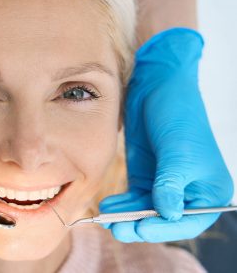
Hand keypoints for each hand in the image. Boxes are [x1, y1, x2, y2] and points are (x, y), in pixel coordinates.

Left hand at [99, 28, 233, 241]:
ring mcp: (164, 185)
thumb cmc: (178, 116)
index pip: (189, 222)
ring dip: (127, 217)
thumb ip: (171, 184)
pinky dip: (121, 204)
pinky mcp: (145, 177)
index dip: (165, 230)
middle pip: (164, 221)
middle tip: (117, 228)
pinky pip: (133, 199)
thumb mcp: (177, 151)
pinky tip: (107, 205)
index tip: (142, 229)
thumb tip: (168, 214)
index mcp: (210, 191)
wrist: (157, 87)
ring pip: (145, 212)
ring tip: (106, 219)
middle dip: (141, 226)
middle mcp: (189, 192)